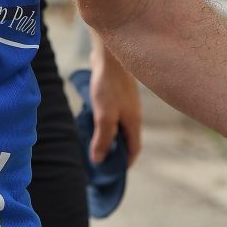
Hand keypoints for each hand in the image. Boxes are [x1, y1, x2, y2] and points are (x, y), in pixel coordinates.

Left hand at [89, 45, 141, 165]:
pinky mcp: (117, 93)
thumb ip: (103, 139)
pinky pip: (113, 112)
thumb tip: (99, 160)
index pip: (134, 149)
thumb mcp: (104, 117)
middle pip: (127, 137)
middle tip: (101, 158)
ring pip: (119, 124)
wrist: (109, 56)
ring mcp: (126, 102)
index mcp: (134, 122)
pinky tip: (92, 119)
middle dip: (116, 149)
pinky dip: (105, 120)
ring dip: (109, 134)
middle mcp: (133, 114)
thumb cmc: (109, 86)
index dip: (126, 162)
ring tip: (93, 140)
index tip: (115, 171)